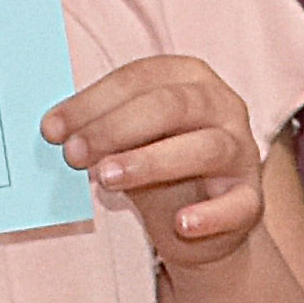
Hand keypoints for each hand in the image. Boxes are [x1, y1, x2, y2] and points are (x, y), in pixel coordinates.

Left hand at [49, 58, 268, 267]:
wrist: (199, 224)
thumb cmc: (159, 170)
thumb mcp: (130, 141)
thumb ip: (102, 129)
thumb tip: (53, 129)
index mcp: (190, 79)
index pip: (140, 78)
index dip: (94, 102)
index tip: (52, 130)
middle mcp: (223, 106)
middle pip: (173, 105)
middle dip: (116, 127)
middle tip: (74, 153)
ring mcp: (242, 152)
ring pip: (205, 148)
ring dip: (152, 161)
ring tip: (106, 179)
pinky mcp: (250, 198)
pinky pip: (237, 204)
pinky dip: (210, 215)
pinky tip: (182, 224)